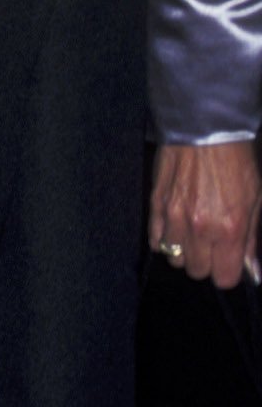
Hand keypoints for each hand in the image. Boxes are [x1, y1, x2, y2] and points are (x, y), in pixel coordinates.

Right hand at [150, 139, 261, 287]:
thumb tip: (253, 271)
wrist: (205, 129)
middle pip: (197, 271)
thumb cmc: (237, 162)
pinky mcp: (155, 205)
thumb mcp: (256, 200)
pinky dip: (165, 239)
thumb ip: (252, 239)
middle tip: (213, 243)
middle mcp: (199, 229)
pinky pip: (155, 240)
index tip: (230, 261)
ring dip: (185, 251)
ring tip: (194, 233)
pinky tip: (176, 227)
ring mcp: (173, 218)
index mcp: (229, 229)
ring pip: (175, 258)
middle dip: (207, 262)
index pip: (224, 278)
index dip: (228, 272)